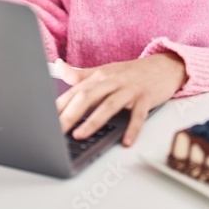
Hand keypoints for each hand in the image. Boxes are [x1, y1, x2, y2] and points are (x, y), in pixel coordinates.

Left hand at [55, 53, 186, 146]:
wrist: (163, 66)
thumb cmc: (131, 73)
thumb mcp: (105, 71)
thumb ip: (81, 74)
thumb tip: (58, 66)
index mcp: (99, 76)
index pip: (75, 92)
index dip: (59, 106)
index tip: (44, 121)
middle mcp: (112, 81)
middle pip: (87, 97)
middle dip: (70, 115)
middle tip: (55, 132)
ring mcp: (129, 89)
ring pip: (109, 105)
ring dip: (93, 121)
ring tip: (80, 135)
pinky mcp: (146, 98)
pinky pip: (139, 115)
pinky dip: (133, 129)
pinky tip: (126, 141)